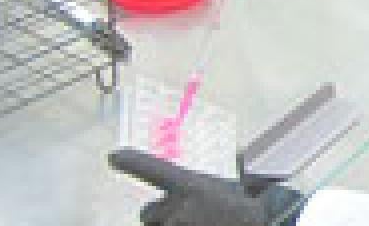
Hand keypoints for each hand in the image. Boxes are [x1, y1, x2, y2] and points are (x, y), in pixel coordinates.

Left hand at [109, 148, 303, 225]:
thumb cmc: (255, 209)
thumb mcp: (247, 182)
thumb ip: (239, 164)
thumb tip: (243, 151)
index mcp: (190, 186)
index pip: (151, 168)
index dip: (130, 161)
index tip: (113, 156)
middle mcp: (176, 210)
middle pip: (149, 213)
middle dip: (163, 215)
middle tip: (186, 216)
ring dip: (169, 225)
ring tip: (195, 222)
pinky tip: (196, 225)